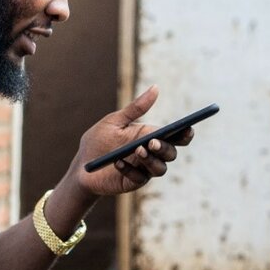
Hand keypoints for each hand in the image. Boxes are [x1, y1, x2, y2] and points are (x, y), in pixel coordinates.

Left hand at [70, 85, 193, 196]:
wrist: (81, 164)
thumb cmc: (98, 140)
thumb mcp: (114, 121)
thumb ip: (135, 108)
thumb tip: (156, 87)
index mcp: (149, 136)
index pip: (175, 137)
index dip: (185, 134)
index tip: (188, 128)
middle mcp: (151, 154)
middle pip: (171, 153)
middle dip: (165, 148)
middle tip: (152, 142)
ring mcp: (143, 169)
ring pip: (160, 168)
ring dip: (151, 160)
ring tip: (137, 150)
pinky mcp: (133, 182)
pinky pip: (139, 179)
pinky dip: (129, 170)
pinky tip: (118, 162)